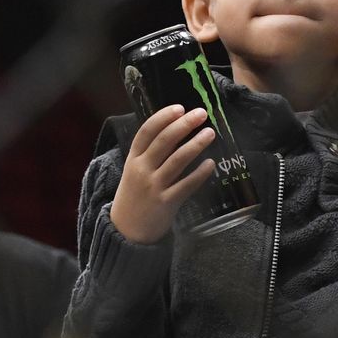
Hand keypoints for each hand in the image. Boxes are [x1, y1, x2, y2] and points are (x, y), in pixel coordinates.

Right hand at [110, 104, 216, 243]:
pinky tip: (211, 164)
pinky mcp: (166, 203)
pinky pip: (186, 185)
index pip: (146, 132)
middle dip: (183, 125)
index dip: (163, 117)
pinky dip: (200, 173)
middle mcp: (142, 170)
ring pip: (177, 160)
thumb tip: (176, 131)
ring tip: (210, 133)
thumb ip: (150, 154)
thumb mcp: (135, 171)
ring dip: (195, 145)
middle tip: (201, 114)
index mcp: (133, 159)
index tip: (180, 107)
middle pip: (164, 142)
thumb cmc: (135, 195)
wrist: (126, 230)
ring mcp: (154, 186)